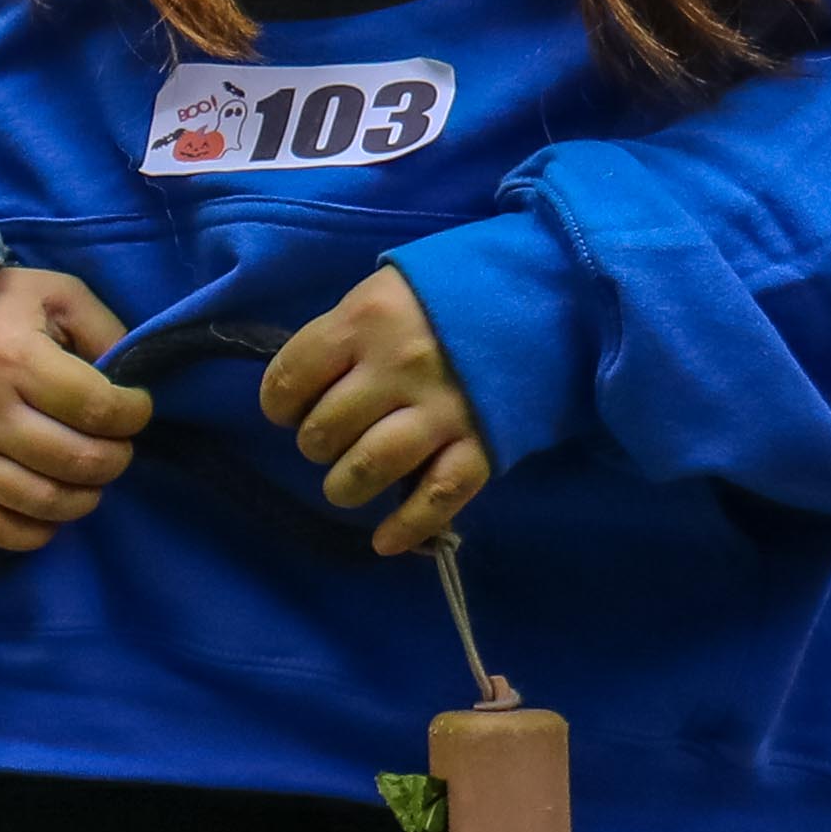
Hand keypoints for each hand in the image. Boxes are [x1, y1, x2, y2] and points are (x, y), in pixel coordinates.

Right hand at [0, 268, 147, 554]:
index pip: (97, 407)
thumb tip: (130, 378)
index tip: (134, 405)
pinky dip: (29, 533)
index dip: (133, 413)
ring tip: (89, 476)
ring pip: (38, 499)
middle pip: (74, 459)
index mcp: (15, 359)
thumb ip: (103, 329)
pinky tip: (50, 516)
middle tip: (116, 443)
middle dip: (115, 457)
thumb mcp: (55, 294)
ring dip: (82, 498)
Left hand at [262, 265, 494, 558]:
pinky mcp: (483, 444)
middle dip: (316, 445)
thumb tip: (306, 385)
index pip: (290, 378)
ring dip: (345, 486)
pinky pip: (436, 497)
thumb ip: (348, 333)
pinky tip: (385, 542)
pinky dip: (407, 528)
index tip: (289, 410)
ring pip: (368, 468)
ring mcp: (443, 409)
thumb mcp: (389, 289)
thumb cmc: (454, 290)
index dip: (279, 404)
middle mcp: (398, 366)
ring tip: (347, 483)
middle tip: (330, 440)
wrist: (551, 294)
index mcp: (365, 320)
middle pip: (325, 430)